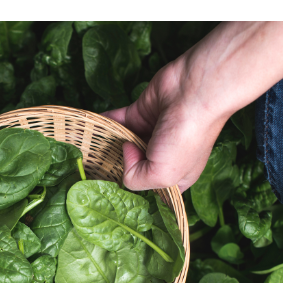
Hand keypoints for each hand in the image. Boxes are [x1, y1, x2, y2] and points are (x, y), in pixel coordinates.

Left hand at [103, 56, 227, 191]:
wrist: (194, 93)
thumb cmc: (186, 137)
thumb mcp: (162, 175)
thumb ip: (135, 178)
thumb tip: (123, 152)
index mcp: (175, 176)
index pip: (150, 189)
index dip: (136, 188)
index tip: (118, 189)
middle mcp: (163, 156)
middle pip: (133, 166)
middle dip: (118, 168)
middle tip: (96, 171)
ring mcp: (151, 133)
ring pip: (123, 142)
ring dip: (108, 145)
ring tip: (89, 151)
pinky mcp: (140, 112)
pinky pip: (117, 121)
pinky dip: (105, 124)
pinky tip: (90, 128)